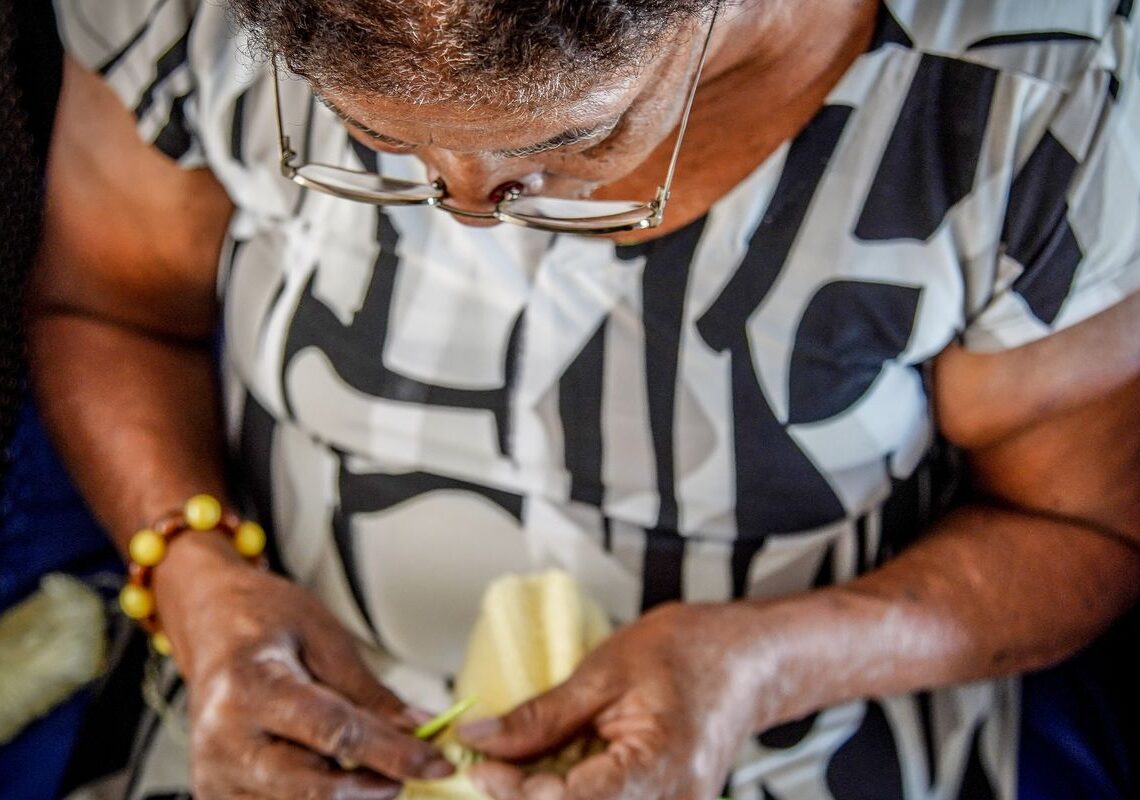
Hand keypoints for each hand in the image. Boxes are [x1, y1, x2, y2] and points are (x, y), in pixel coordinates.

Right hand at [154, 534, 453, 798]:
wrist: (211, 623)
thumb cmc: (262, 619)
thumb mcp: (324, 637)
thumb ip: (370, 693)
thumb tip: (419, 729)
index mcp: (248, 686)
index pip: (335, 734)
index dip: (393, 753)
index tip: (436, 763)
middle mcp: (222, 739)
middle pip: (316, 787)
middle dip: (374, 783)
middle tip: (413, 769)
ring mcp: (214, 773)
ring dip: (350, 793)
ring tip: (377, 767)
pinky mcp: (215, 793)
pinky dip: (319, 796)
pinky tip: (340, 774)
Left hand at [459, 601, 770, 799]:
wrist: (749, 659)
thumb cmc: (691, 652)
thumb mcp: (604, 671)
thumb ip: (541, 716)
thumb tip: (481, 739)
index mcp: (660, 766)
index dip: (513, 791)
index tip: (479, 765)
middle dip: (524, 797)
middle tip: (492, 764)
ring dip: (545, 796)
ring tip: (523, 762)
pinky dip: (571, 793)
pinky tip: (555, 771)